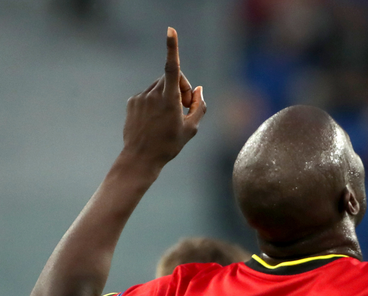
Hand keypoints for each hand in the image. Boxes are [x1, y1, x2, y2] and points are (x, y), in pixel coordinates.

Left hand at [122, 27, 206, 164]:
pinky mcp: (132, 102)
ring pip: (160, 86)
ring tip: (171, 116)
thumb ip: (199, 106)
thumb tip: (198, 90)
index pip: (172, 68)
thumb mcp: (191, 128)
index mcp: (169, 100)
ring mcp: (141, 98)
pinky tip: (157, 119)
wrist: (140, 158)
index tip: (170, 30)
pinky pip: (148, 94)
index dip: (172, 48)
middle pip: (172, 79)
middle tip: (186, 107)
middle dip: (182, 88)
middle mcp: (153, 95)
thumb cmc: (169, 144)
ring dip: (169, 95)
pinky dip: (156, 101)